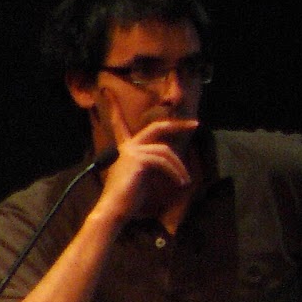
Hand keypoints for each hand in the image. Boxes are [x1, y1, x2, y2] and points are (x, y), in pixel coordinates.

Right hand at [92, 92, 198, 225]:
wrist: (114, 210)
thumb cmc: (128, 199)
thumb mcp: (142, 176)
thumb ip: (152, 163)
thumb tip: (171, 159)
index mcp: (126, 149)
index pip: (119, 124)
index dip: (114, 108)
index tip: (106, 91)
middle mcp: (128, 147)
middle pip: (156, 127)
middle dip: (177, 125)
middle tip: (195, 124)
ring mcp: (131, 152)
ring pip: (165, 151)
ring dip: (179, 167)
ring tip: (184, 181)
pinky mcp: (137, 160)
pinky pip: (163, 161)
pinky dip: (175, 171)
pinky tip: (180, 182)